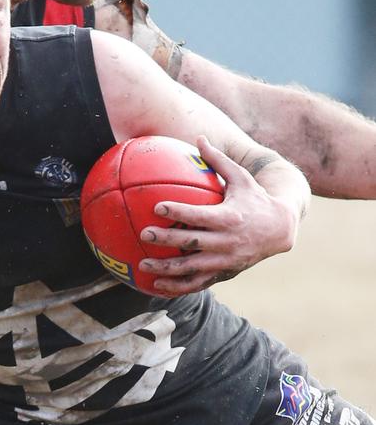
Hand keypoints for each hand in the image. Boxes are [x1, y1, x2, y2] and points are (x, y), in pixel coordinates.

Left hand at [137, 136, 298, 296]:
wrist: (280, 230)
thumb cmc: (256, 199)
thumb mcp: (241, 178)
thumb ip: (218, 160)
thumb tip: (198, 138)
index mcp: (229, 217)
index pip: (199, 216)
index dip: (178, 211)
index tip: (157, 207)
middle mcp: (227, 241)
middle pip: (191, 242)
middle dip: (166, 238)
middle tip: (144, 233)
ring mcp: (225, 261)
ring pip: (192, 268)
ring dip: (166, 268)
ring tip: (143, 264)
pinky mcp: (224, 273)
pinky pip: (197, 283)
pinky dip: (177, 287)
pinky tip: (157, 285)